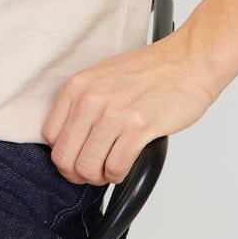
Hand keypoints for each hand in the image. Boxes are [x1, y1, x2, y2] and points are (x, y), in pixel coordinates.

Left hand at [41, 35, 219, 184]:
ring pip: (87, 167)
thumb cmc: (150, 70)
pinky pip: (115, 167)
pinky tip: (123, 167)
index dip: (62, 154)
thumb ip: (82, 103)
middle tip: (91, 172)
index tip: (76, 156)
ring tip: (108, 170)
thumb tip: (70, 137)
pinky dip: (117, 175)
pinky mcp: (139, 128)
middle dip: (76, 173)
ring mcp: (114, 114)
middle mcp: (91, 100)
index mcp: (78, 86)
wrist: (187, 62)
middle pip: (65, 157)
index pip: (50, 135)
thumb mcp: (102, 77)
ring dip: (98, 177)